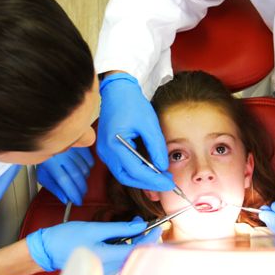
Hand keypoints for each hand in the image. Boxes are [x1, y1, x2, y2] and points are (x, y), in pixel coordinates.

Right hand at [25, 218, 159, 274]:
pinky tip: (121, 236)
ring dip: (134, 241)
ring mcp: (106, 273)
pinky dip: (124, 247)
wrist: (46, 251)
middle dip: (143, 237)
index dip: (151, 237)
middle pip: (135, 254)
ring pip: (128, 256)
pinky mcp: (102, 272)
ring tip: (132, 225)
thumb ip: (119, 228)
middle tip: (143, 221)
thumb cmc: (66, 238)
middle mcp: (109, 270)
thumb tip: (140, 225)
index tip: (158, 225)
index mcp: (107, 259)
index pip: (138, 249)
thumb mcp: (94, 228)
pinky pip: (119, 259)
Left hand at [36, 148, 93, 204]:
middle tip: (81, 195)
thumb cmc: (46, 161)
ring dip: (84, 179)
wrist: (47, 144)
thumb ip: (55, 189)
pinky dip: (88, 169)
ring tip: (78, 181)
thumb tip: (66, 199)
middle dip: (81, 189)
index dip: (72, 192)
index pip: (64, 180)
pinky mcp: (81, 146)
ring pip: (85, 169)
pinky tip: (81, 171)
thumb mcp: (44, 177)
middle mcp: (62, 154)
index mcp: (50, 163)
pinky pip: (90, 161)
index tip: (77, 201)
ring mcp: (72, 149)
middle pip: (76, 175)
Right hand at [96, 72, 174, 191]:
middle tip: (168, 183)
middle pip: (127, 177)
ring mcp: (105, 152)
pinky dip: (136, 172)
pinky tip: (150, 171)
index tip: (170, 183)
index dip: (154, 180)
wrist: (116, 90)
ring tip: (161, 178)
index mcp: (114, 144)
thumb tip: (163, 168)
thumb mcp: (149, 124)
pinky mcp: (108, 150)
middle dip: (149, 183)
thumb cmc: (131, 103)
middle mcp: (106, 152)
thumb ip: (156, 147)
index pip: (135, 171)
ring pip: (124, 175)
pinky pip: (122, 167)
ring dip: (142, 179)